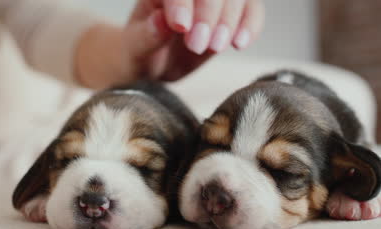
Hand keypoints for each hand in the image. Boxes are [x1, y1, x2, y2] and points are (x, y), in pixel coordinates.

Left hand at [126, 0, 264, 80]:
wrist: (153, 64)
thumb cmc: (139, 54)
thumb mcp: (133, 50)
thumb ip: (145, 37)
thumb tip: (161, 22)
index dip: (181, 2)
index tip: (181, 27)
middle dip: (208, 12)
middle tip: (198, 44)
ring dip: (229, 20)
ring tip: (215, 47)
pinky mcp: (232, 12)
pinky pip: (252, 9)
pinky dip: (250, 25)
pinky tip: (239, 43)